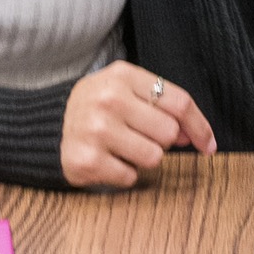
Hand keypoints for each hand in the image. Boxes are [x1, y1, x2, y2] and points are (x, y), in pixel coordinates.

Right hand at [62, 61, 216, 188]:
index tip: (207, 145)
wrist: (46, 126)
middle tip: (138, 135)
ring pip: (153, 158)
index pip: (179, 102)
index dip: (199, 127)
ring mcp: (96, 131)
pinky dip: (122, 173)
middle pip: (169, 133)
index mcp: (122, 76)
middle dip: (161, 141)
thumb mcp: (125, 90)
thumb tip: (194, 136)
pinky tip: (106, 159)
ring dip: (142, 158)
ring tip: (121, 147)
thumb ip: (161, 105)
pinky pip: (130, 177)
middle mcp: (109, 100)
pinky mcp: (87, 160)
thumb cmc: (96, 108)